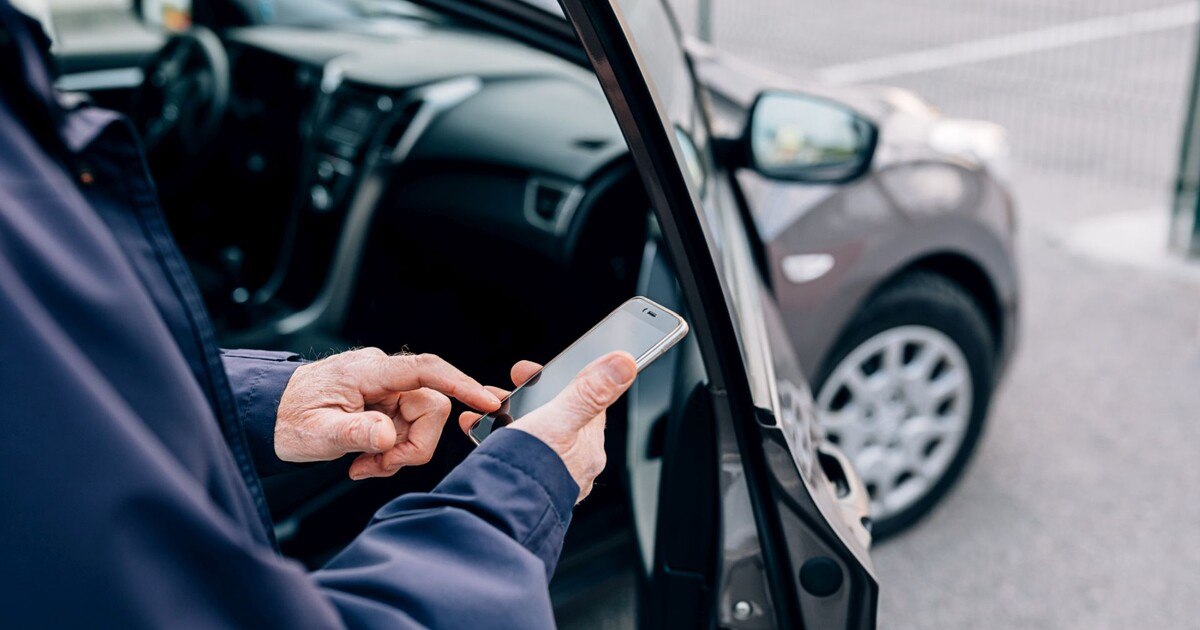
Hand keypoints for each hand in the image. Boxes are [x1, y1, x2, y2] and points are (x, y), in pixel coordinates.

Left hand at [276, 348, 500, 478]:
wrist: (269, 415)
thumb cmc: (287, 418)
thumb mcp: (315, 434)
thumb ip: (354, 433)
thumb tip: (389, 435)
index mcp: (368, 371)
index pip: (425, 370)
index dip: (460, 383)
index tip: (487, 400)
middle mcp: (383, 375)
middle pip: (431, 406)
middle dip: (413, 445)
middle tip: (379, 466)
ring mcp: (387, 389)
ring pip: (422, 423)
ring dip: (399, 453)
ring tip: (364, 466)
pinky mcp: (387, 404)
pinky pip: (408, 429)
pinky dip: (392, 451)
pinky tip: (365, 460)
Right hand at [459, 351, 637, 502]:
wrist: (496, 517)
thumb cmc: (531, 470)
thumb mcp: (560, 419)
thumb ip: (591, 390)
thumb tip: (626, 363)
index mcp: (588, 446)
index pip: (585, 401)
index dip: (561, 378)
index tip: (532, 371)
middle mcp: (573, 464)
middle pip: (554, 416)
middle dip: (526, 399)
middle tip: (501, 394)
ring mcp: (547, 476)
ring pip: (529, 435)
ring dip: (506, 419)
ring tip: (484, 414)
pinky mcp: (522, 486)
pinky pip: (510, 455)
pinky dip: (493, 441)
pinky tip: (479, 436)